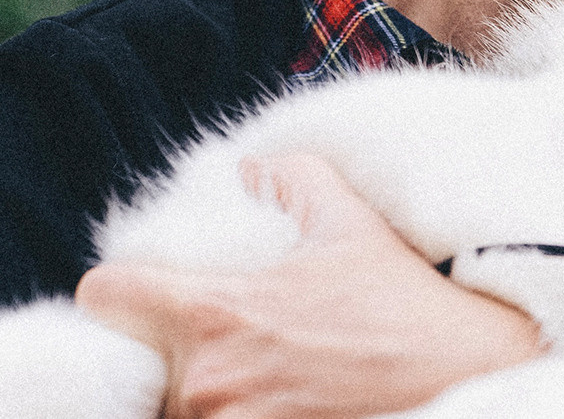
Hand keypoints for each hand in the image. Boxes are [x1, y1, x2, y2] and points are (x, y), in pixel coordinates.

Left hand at [76, 152, 543, 418]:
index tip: (146, 294)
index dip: (119, 291)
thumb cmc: (402, 303)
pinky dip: (235, 416)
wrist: (459, 372)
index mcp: (215, 313)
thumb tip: (251, 168)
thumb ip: (293, 178)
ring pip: (173, 412)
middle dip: (175, 357)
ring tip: (259, 378)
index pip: (104, 295)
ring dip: (204, 399)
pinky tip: (280, 399)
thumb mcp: (352, 223)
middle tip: (233, 345)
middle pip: (139, 370)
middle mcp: (206, 383)